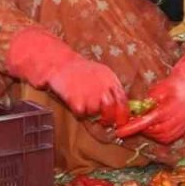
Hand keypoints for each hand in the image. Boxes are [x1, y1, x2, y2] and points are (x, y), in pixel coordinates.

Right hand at [6, 26, 127, 125]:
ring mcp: (90, 96)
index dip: (123, 114)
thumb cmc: (81, 69)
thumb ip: (112, 88)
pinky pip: (81, 114)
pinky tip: (75, 102)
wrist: (61, 64)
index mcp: (110, 80)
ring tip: (83, 102)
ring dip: (89, 112)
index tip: (121, 122)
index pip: (122, 101)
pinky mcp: (77, 101)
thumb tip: (120, 105)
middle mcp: (102, 88)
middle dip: (108, 119)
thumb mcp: (103, 73)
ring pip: (94, 114)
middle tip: (104, 121)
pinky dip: (78, 112)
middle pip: (111, 111)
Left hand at [117, 51, 184, 143]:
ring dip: (148, 131)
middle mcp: (175, 120)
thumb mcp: (158, 89)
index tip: (120, 131)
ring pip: (157, 136)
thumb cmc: (173, 87)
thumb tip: (133, 110)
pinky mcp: (179, 133)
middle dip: (139, 127)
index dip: (133, 127)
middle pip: (151, 131)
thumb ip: (146, 101)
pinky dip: (156, 134)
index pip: (147, 121)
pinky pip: (164, 139)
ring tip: (146, 119)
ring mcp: (178, 128)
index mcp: (169, 108)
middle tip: (134, 119)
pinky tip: (154, 125)